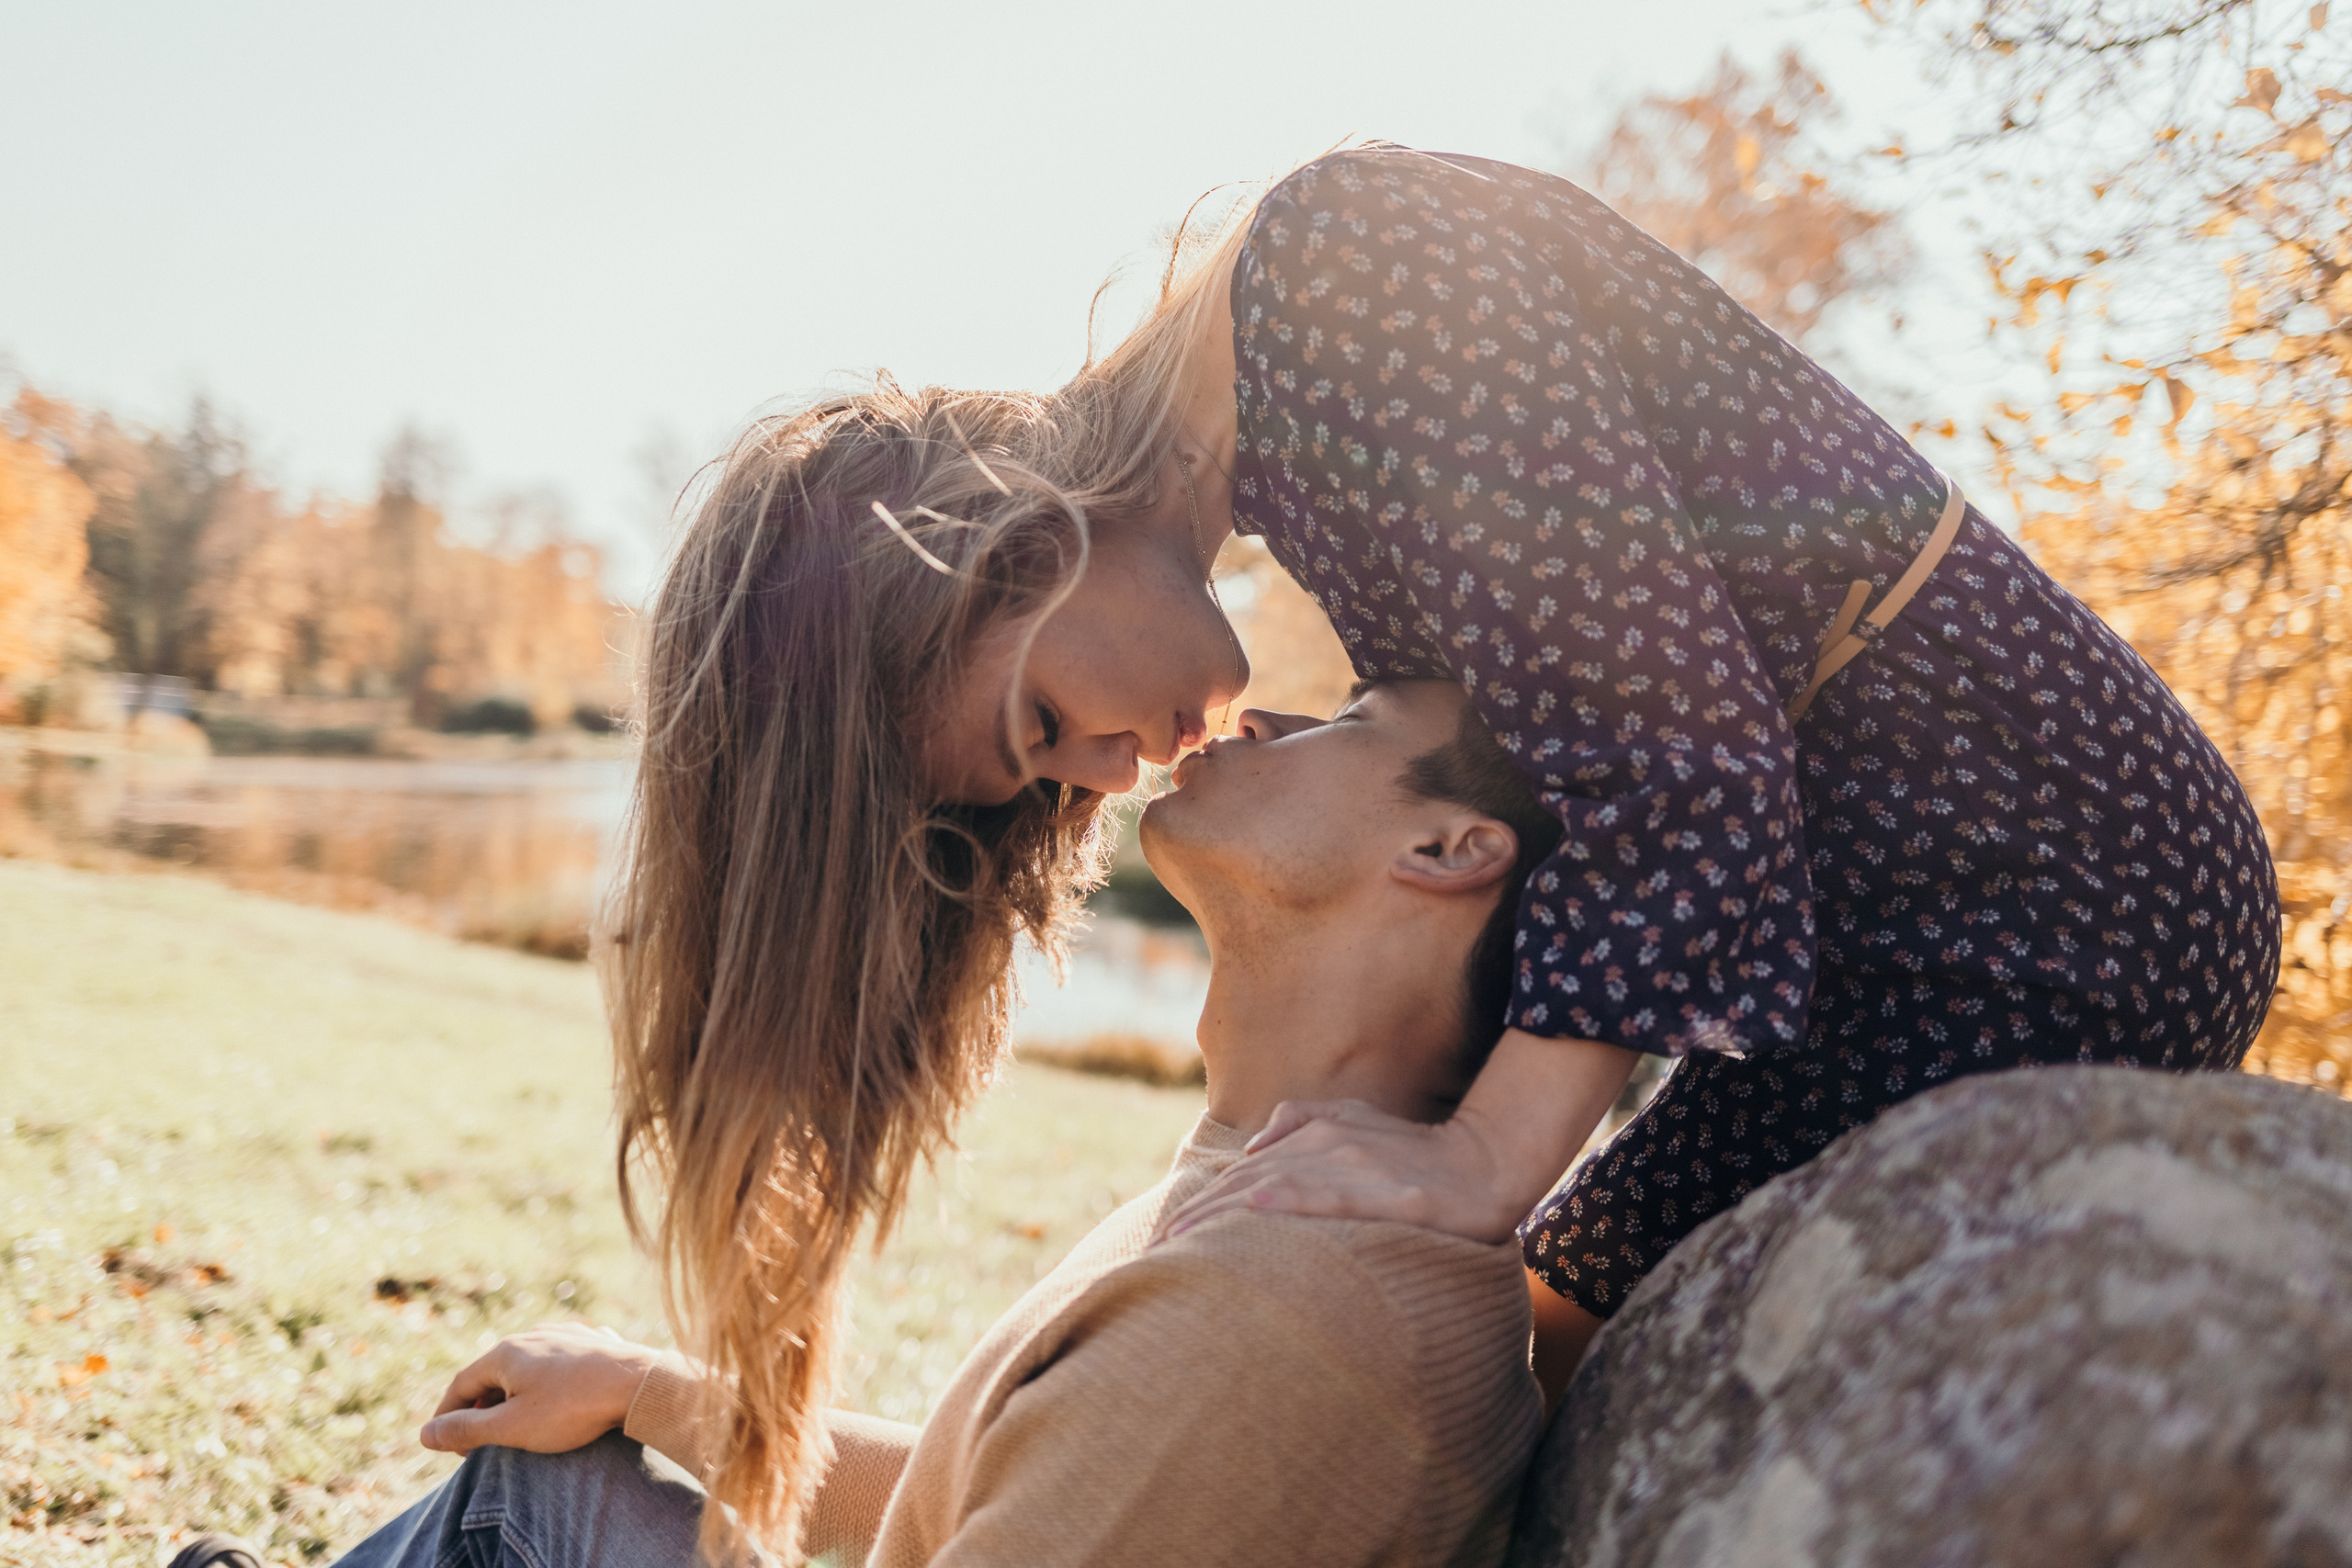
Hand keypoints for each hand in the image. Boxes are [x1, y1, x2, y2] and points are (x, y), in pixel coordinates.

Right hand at [419, 1322, 661, 1453]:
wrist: (640, 1384)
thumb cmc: (574, 1408)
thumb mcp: (512, 1427)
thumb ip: (466, 1429)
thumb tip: (425, 1434)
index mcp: (506, 1352)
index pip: (461, 1384)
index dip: (449, 1416)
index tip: (446, 1444)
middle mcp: (533, 1335)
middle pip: (494, 1373)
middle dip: (482, 1406)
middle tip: (479, 1441)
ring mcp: (566, 1334)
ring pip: (528, 1366)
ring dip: (514, 1394)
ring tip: (515, 1422)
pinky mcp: (594, 1342)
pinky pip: (559, 1364)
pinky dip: (547, 1384)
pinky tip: (556, 1400)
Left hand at [1155, 1031, 1637, 1244]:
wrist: (1485, 1161)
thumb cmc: (1418, 1152)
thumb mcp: (1358, 1124)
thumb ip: (1305, 1124)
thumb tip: (1254, 1148)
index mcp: (1315, 1135)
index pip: (1245, 1175)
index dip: (1203, 1206)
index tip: (1167, 1239)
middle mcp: (1325, 1145)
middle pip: (1247, 1184)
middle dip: (1199, 1219)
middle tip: (1156, 1254)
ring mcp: (1354, 1165)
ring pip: (1274, 1189)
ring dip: (1224, 1219)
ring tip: (1185, 1249)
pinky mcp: (1384, 1191)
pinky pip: (1328, 1195)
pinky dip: (1288, 1203)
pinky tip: (1256, 1215)